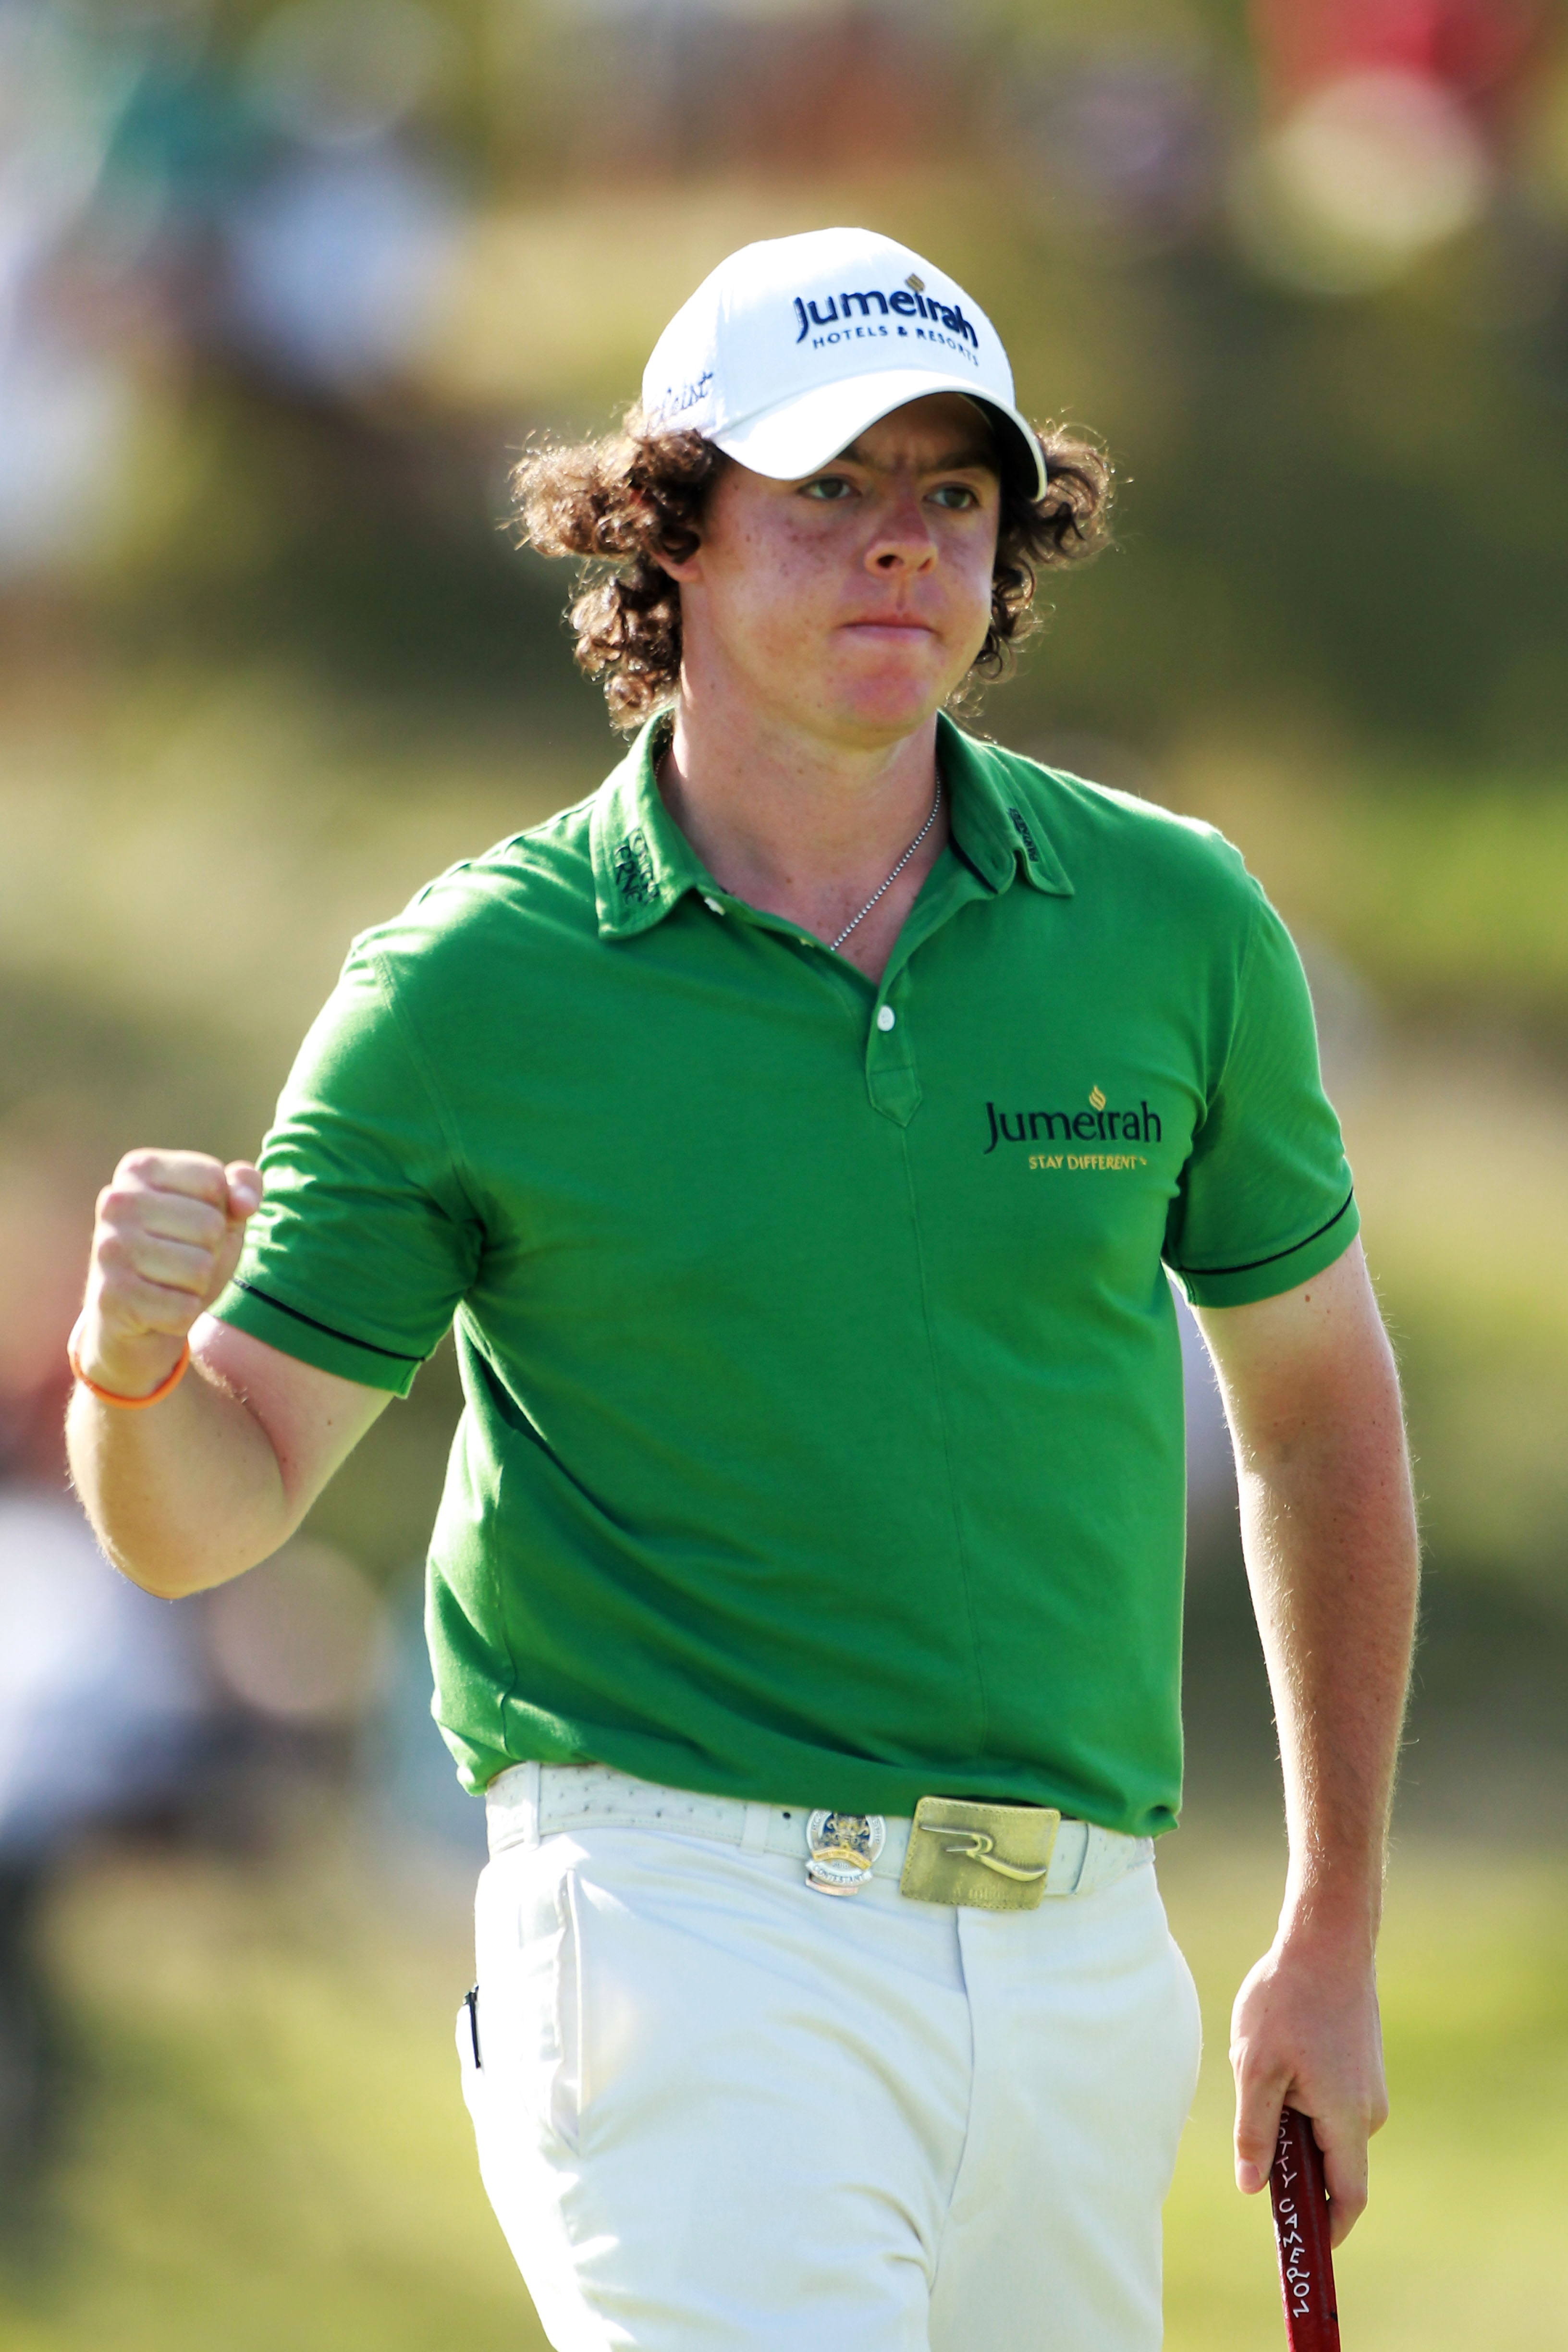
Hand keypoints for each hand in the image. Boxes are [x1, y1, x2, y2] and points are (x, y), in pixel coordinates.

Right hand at [75, 1150, 261, 1400]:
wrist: (134, 1318)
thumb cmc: (182, 1252)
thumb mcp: (220, 1212)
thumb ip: (243, 1188)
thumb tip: (245, 1203)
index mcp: (139, 1168)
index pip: (214, 1180)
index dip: (220, 1211)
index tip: (191, 1225)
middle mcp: (115, 1201)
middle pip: (210, 1225)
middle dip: (209, 1251)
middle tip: (181, 1260)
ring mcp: (109, 1248)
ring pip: (200, 1269)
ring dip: (197, 1285)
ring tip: (170, 1283)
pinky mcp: (110, 1296)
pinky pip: (184, 1309)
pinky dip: (182, 1315)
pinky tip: (157, 1310)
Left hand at [1230, 1918, 1387, 2246]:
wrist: (1327, 1940)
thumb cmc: (1287, 1999)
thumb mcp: (1255, 2067)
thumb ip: (1255, 2132)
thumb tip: (1252, 2188)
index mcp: (1347, 2119)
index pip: (1348, 2197)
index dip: (1326, 2227)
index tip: (1297, 2240)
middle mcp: (1368, 2111)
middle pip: (1332, 2165)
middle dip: (1293, 2160)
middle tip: (1253, 2124)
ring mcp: (1368, 2088)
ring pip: (1325, 2129)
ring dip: (1291, 2117)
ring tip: (1264, 2065)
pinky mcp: (1361, 2068)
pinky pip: (1330, 2103)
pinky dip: (1300, 2094)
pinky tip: (1278, 2050)